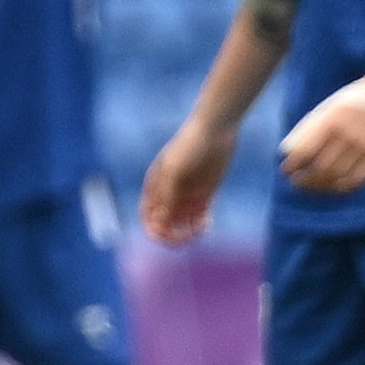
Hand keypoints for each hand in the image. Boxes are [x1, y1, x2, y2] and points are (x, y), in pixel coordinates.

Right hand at [140, 120, 236, 246]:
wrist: (215, 129)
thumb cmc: (189, 146)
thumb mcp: (174, 171)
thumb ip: (166, 197)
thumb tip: (158, 224)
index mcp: (154, 188)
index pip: (148, 219)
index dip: (156, 231)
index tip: (169, 234)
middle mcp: (169, 194)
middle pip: (166, 226)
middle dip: (175, 235)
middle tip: (188, 235)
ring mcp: (187, 195)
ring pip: (183, 224)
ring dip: (190, 232)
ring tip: (201, 227)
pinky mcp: (205, 194)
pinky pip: (200, 218)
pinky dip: (202, 225)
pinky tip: (207, 222)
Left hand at [278, 78, 364, 194]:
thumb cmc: (350, 102)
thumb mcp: (329, 109)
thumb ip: (312, 130)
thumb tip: (291, 154)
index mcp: (332, 121)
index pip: (306, 151)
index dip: (293, 165)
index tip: (286, 171)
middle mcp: (349, 135)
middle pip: (322, 169)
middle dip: (305, 180)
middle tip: (296, 182)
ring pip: (339, 177)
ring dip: (322, 186)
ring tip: (312, 186)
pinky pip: (358, 179)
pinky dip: (342, 187)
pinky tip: (332, 187)